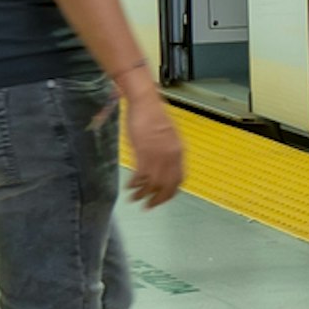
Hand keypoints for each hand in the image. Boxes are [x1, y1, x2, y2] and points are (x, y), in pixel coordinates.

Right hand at [121, 89, 186, 206]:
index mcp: (179, 151)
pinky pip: (140, 175)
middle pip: (167, 185)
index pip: (179, 179)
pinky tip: (129, 187)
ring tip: (134, 198)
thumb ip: (168, 152)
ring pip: (152, 183)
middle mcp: (171, 155)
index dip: (171, 192)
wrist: (145, 102)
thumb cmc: (153, 116)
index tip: (163, 198)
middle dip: (158, 199)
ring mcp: (157, 154)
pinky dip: (134, 184)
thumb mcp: (166, 136)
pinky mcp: (143, 151)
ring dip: (142, 194)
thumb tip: (163, 166)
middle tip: (148, 206)